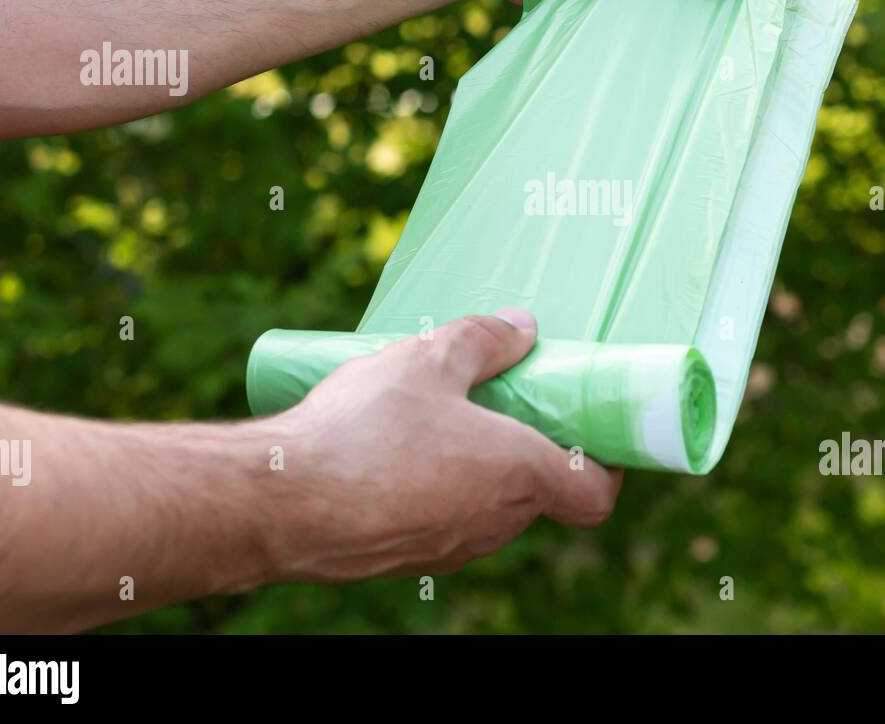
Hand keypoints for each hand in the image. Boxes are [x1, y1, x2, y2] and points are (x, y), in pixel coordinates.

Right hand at [258, 309, 621, 579]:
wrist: (277, 502)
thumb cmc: (361, 431)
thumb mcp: (427, 360)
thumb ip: (483, 339)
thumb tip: (523, 327)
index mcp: (517, 475)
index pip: (597, 494)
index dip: (607, 464)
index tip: (591, 429)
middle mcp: (494, 523)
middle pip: (540, 493)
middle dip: (530, 448)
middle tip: (504, 401)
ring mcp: (450, 548)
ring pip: (488, 507)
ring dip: (480, 468)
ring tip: (439, 417)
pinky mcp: (406, 558)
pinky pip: (443, 521)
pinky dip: (438, 489)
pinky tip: (396, 451)